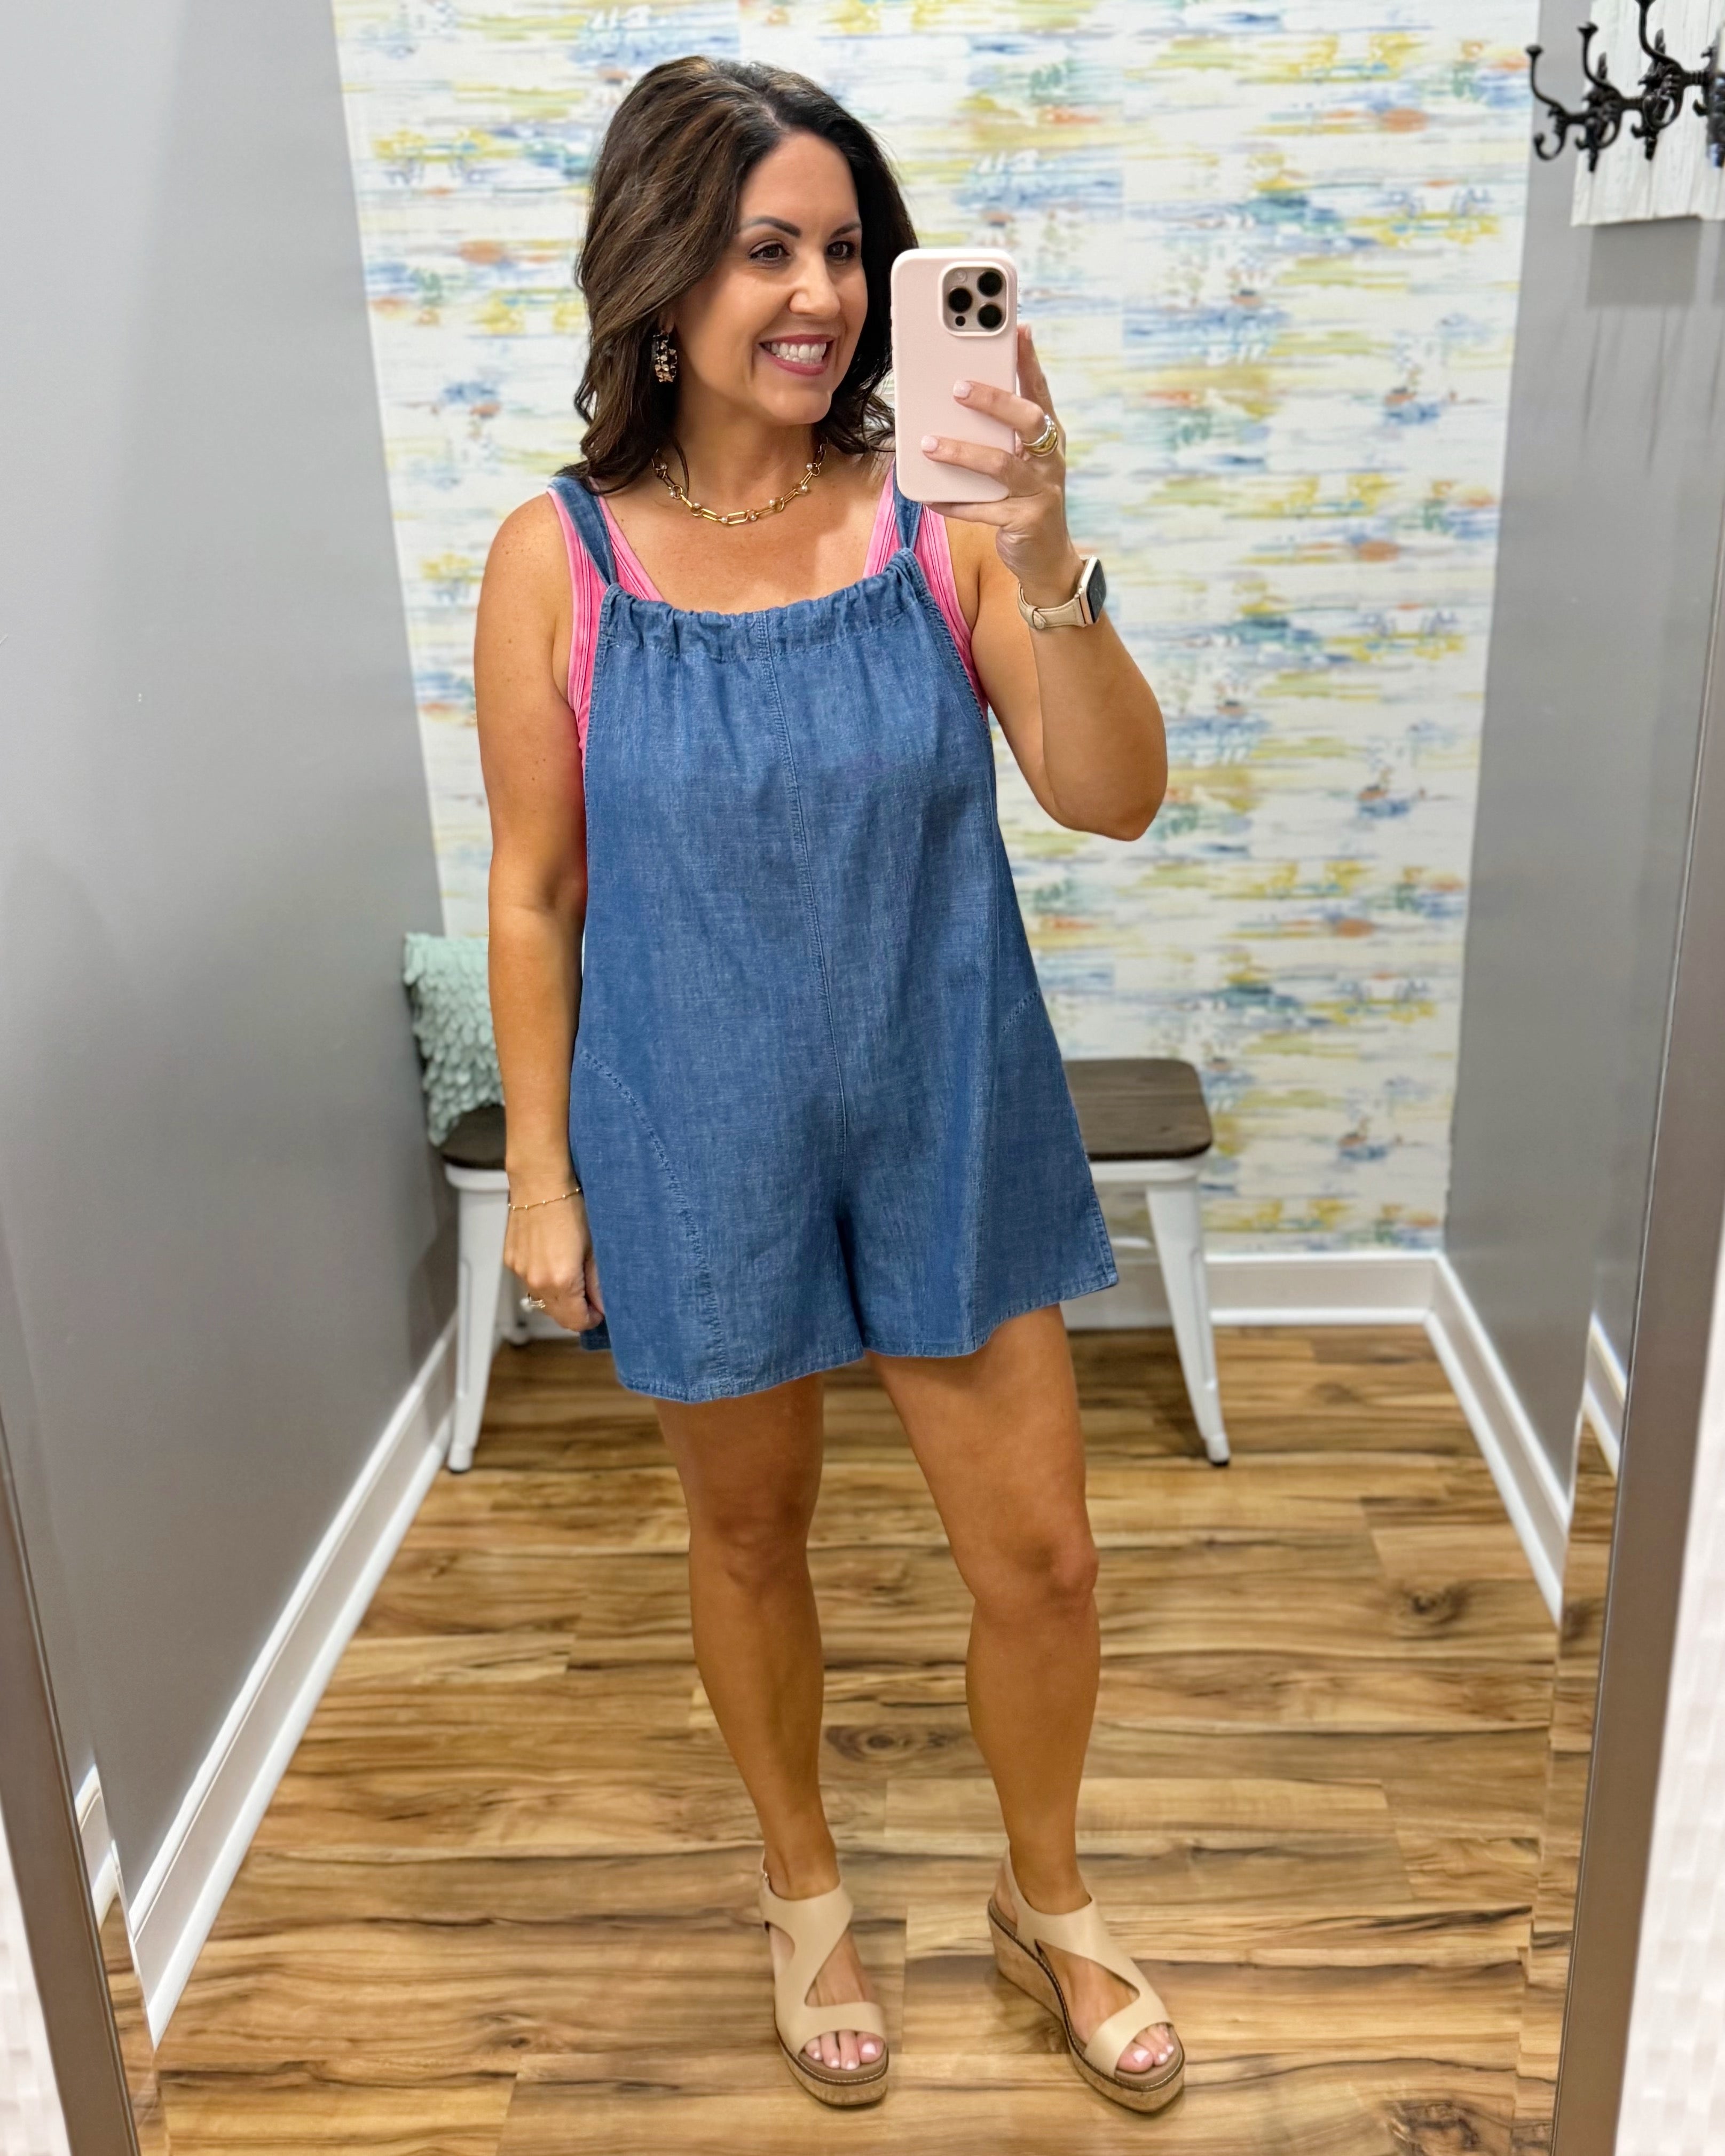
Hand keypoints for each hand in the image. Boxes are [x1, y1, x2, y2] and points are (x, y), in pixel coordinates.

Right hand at [504, 1189, 604, 1333]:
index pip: (576, 1321)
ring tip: (573, 1275)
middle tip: (590, 1296)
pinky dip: (543, 1280)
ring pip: (541, 1301)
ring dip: (558, 1297)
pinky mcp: (511, 1260)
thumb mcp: (595, 1247)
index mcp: (561, 1281)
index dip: (591, 1319)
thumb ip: (598, 1282)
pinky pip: (529, 1281)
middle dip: (575, 1311)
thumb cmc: (572, 1208)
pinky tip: (554, 1261)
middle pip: (557, 1316)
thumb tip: (603, 1305)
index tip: (600, 1310)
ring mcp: (521, 1271)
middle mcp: (537, 1281)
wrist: (541, 1182)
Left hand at [920, 323, 1079, 606]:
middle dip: (994, 400)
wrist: (1046, 558)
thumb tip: (956, 396)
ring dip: (963, 452)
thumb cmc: (1025, 499)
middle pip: (1028, 420)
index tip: (1018, 328)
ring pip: (1000, 465)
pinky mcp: (1023, 522)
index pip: (1040, 391)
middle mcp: (1049, 460)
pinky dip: (954, 503)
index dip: (1030, 361)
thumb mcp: (1019, 461)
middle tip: (958, 387)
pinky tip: (930, 495)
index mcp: (1048, 438)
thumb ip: (1000, 433)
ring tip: (929, 443)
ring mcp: (1039, 491)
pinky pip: (982, 510)